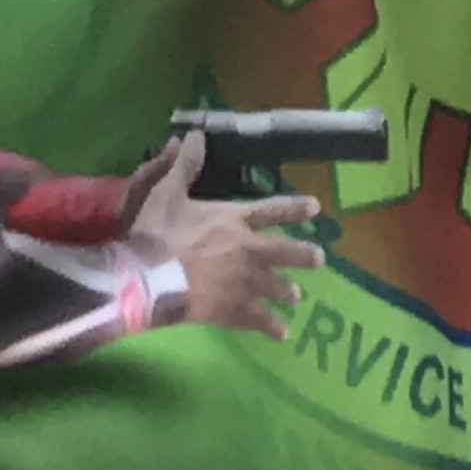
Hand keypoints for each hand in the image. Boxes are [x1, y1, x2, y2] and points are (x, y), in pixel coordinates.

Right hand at [127, 134, 321, 335]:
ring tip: (296, 297)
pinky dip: (269, 326)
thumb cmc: (158, 233)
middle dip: (301, 255)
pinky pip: (255, 319)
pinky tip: (281, 334)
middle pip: (282, 252)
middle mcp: (245, 250)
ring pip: (272, 286)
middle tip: (320, 259)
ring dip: (285, 290)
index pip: (270, 209)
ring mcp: (240, 283)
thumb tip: (194, 135)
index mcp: (232, 220)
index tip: (316, 207)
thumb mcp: (166, 192)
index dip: (293, 206)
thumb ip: (183, 166)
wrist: (150, 278)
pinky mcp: (229, 310)